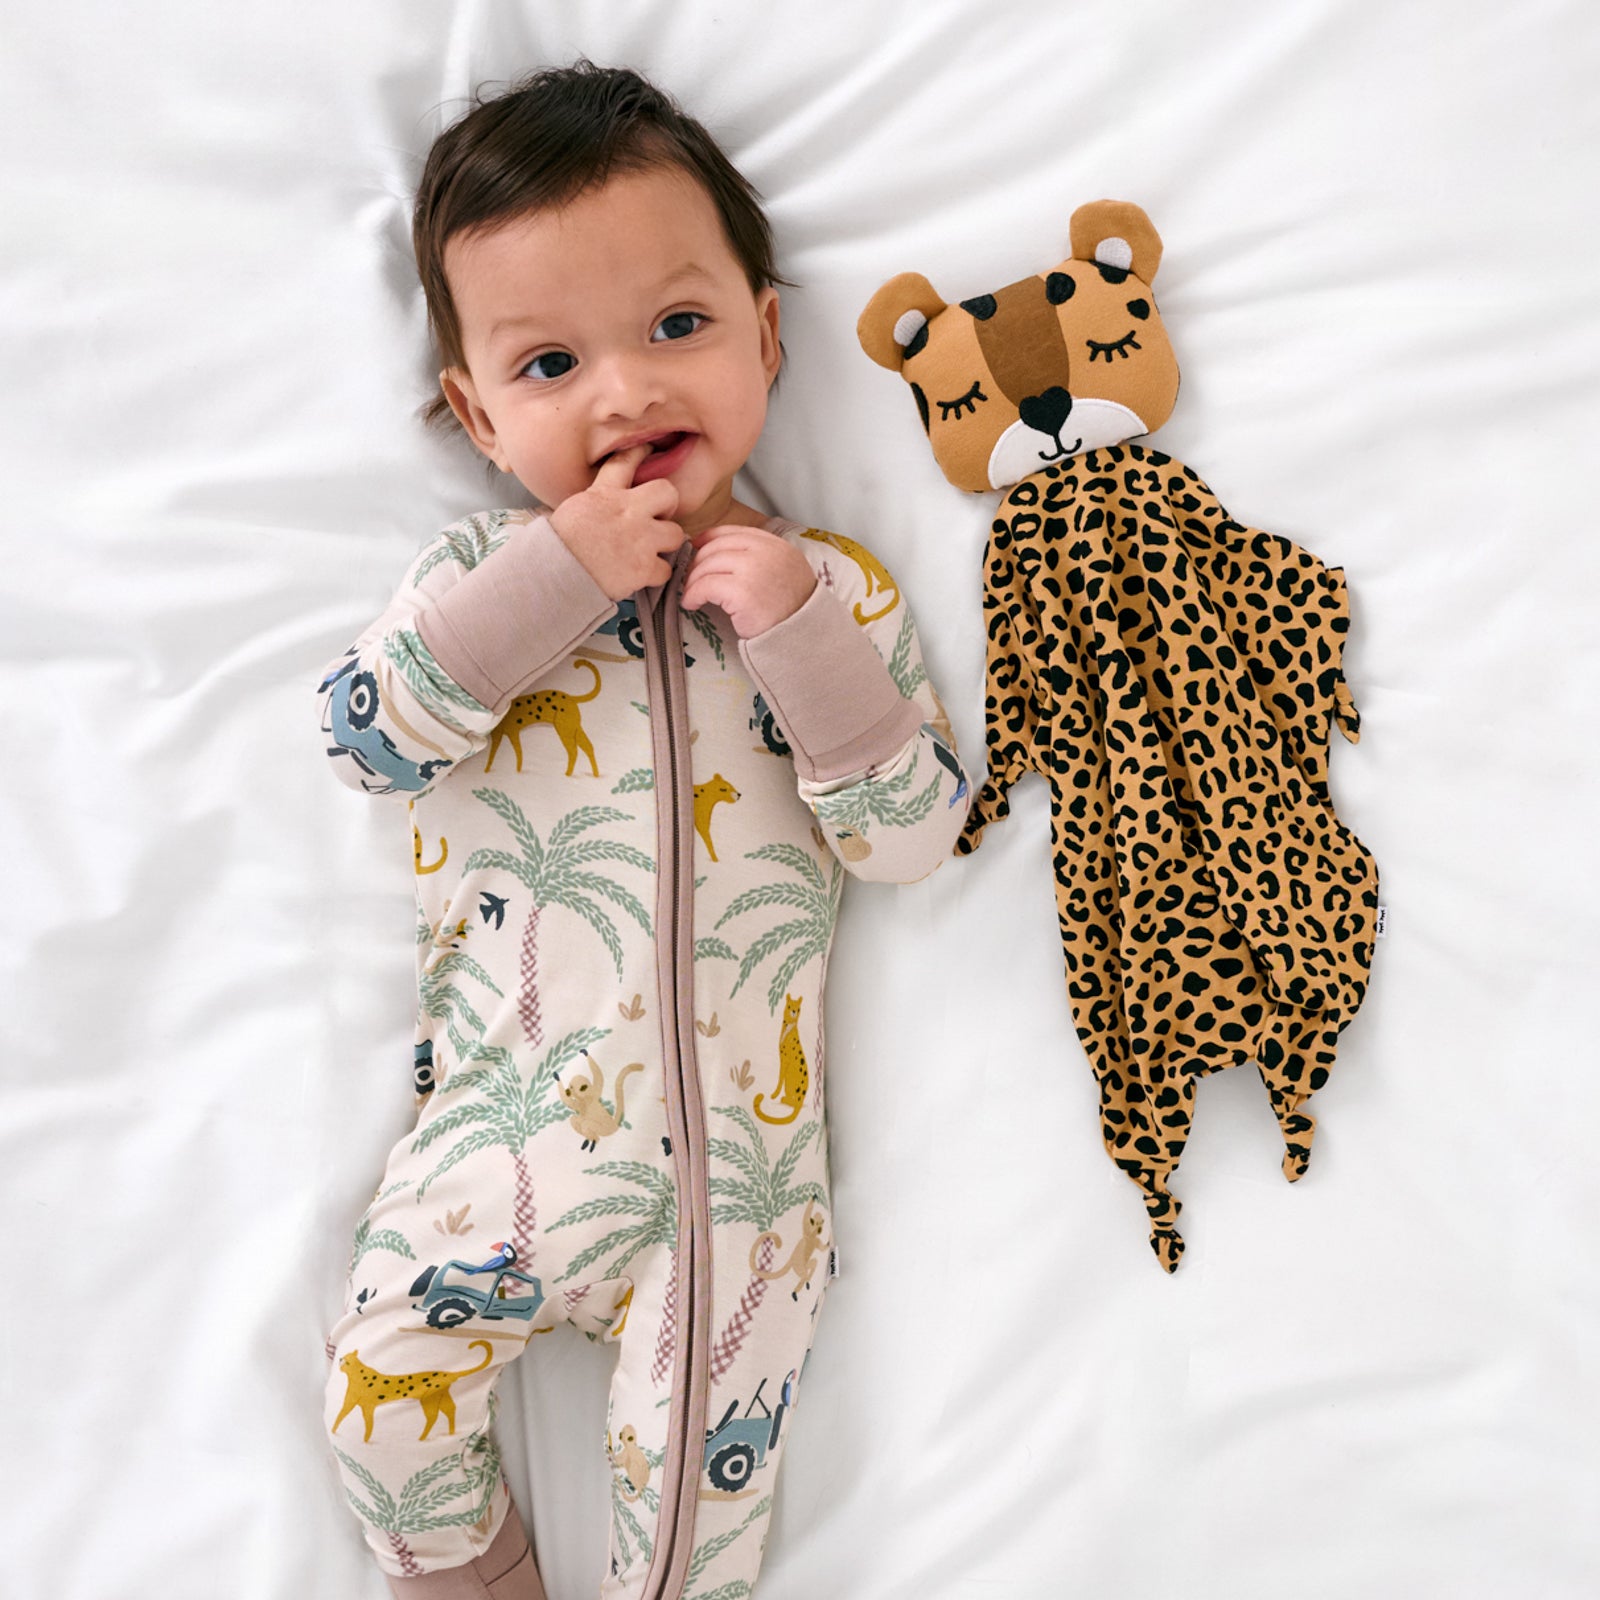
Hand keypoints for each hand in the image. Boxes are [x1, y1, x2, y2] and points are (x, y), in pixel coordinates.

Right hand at [549, 444, 684, 598]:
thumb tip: (606, 502)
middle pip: (668, 492)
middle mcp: (627, 511)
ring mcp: (639, 539)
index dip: (640, 453)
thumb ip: (598, 501)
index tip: (649, 450)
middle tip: (656, 520)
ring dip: (665, 545)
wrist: (554, 574)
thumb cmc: (558, 546)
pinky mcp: (644, 567)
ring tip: (649, 552)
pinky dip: (655, 575)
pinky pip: (666, 569)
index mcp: (604, 494)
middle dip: (667, 506)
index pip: (625, 461)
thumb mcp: (574, 510)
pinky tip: (641, 576)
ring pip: (676, 533)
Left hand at [680, 525, 817, 638]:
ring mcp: (753, 570)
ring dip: (693, 581)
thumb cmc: (791, 612)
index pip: (734, 532)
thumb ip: (761, 559)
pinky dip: (693, 595)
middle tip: (691, 580)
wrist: (803, 637)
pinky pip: (705, 586)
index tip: (697, 545)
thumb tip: (722, 555)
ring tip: (691, 595)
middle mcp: (765, 552)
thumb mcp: (784, 573)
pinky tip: (692, 604)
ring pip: (707, 565)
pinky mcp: (741, 591)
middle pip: (717, 548)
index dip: (710, 537)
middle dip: (698, 563)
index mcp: (776, 546)